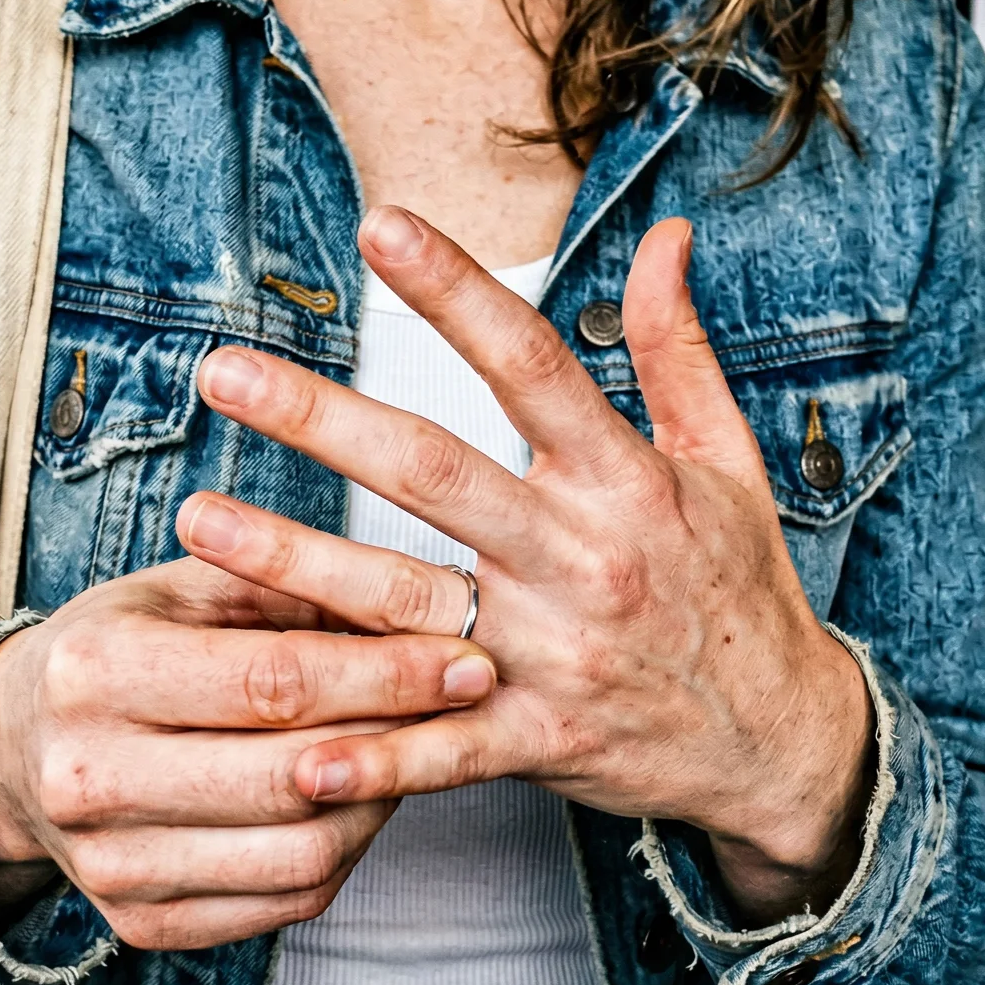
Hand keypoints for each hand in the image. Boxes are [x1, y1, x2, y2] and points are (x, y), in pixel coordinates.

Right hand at [0, 558, 495, 949]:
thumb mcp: (182, 589)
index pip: (274, 681)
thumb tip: (425, 593)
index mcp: (95, 671)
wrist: (13, 752)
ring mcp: (111, 865)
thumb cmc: (117, 649)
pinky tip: (364, 801)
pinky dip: (347, 853)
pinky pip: (284, 902)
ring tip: (419, 750)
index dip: (387, 675)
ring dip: (384, 801)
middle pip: (291, 775)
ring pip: (300, 853)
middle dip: (402, 736)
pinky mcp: (140, 923)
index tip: (468, 659)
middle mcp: (90, 777)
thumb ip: (292, 586)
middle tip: (470, 702)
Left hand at [178, 210, 873, 926]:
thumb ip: (678, 348)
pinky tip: (293, 751)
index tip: (380, 226)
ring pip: (405, 603)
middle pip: (436, 473)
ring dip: (294, 565)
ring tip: (199, 521)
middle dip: (324, 420)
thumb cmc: (742, 589)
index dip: (456, 291)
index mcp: (624, 479)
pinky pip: (442, 749)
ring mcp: (554, 654)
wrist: (784, 744)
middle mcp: (580, 557)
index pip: (531, 363)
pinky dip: (372, 758)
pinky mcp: (539, 739)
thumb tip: (666, 234)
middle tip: (226, 372)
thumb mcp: (729, 460)